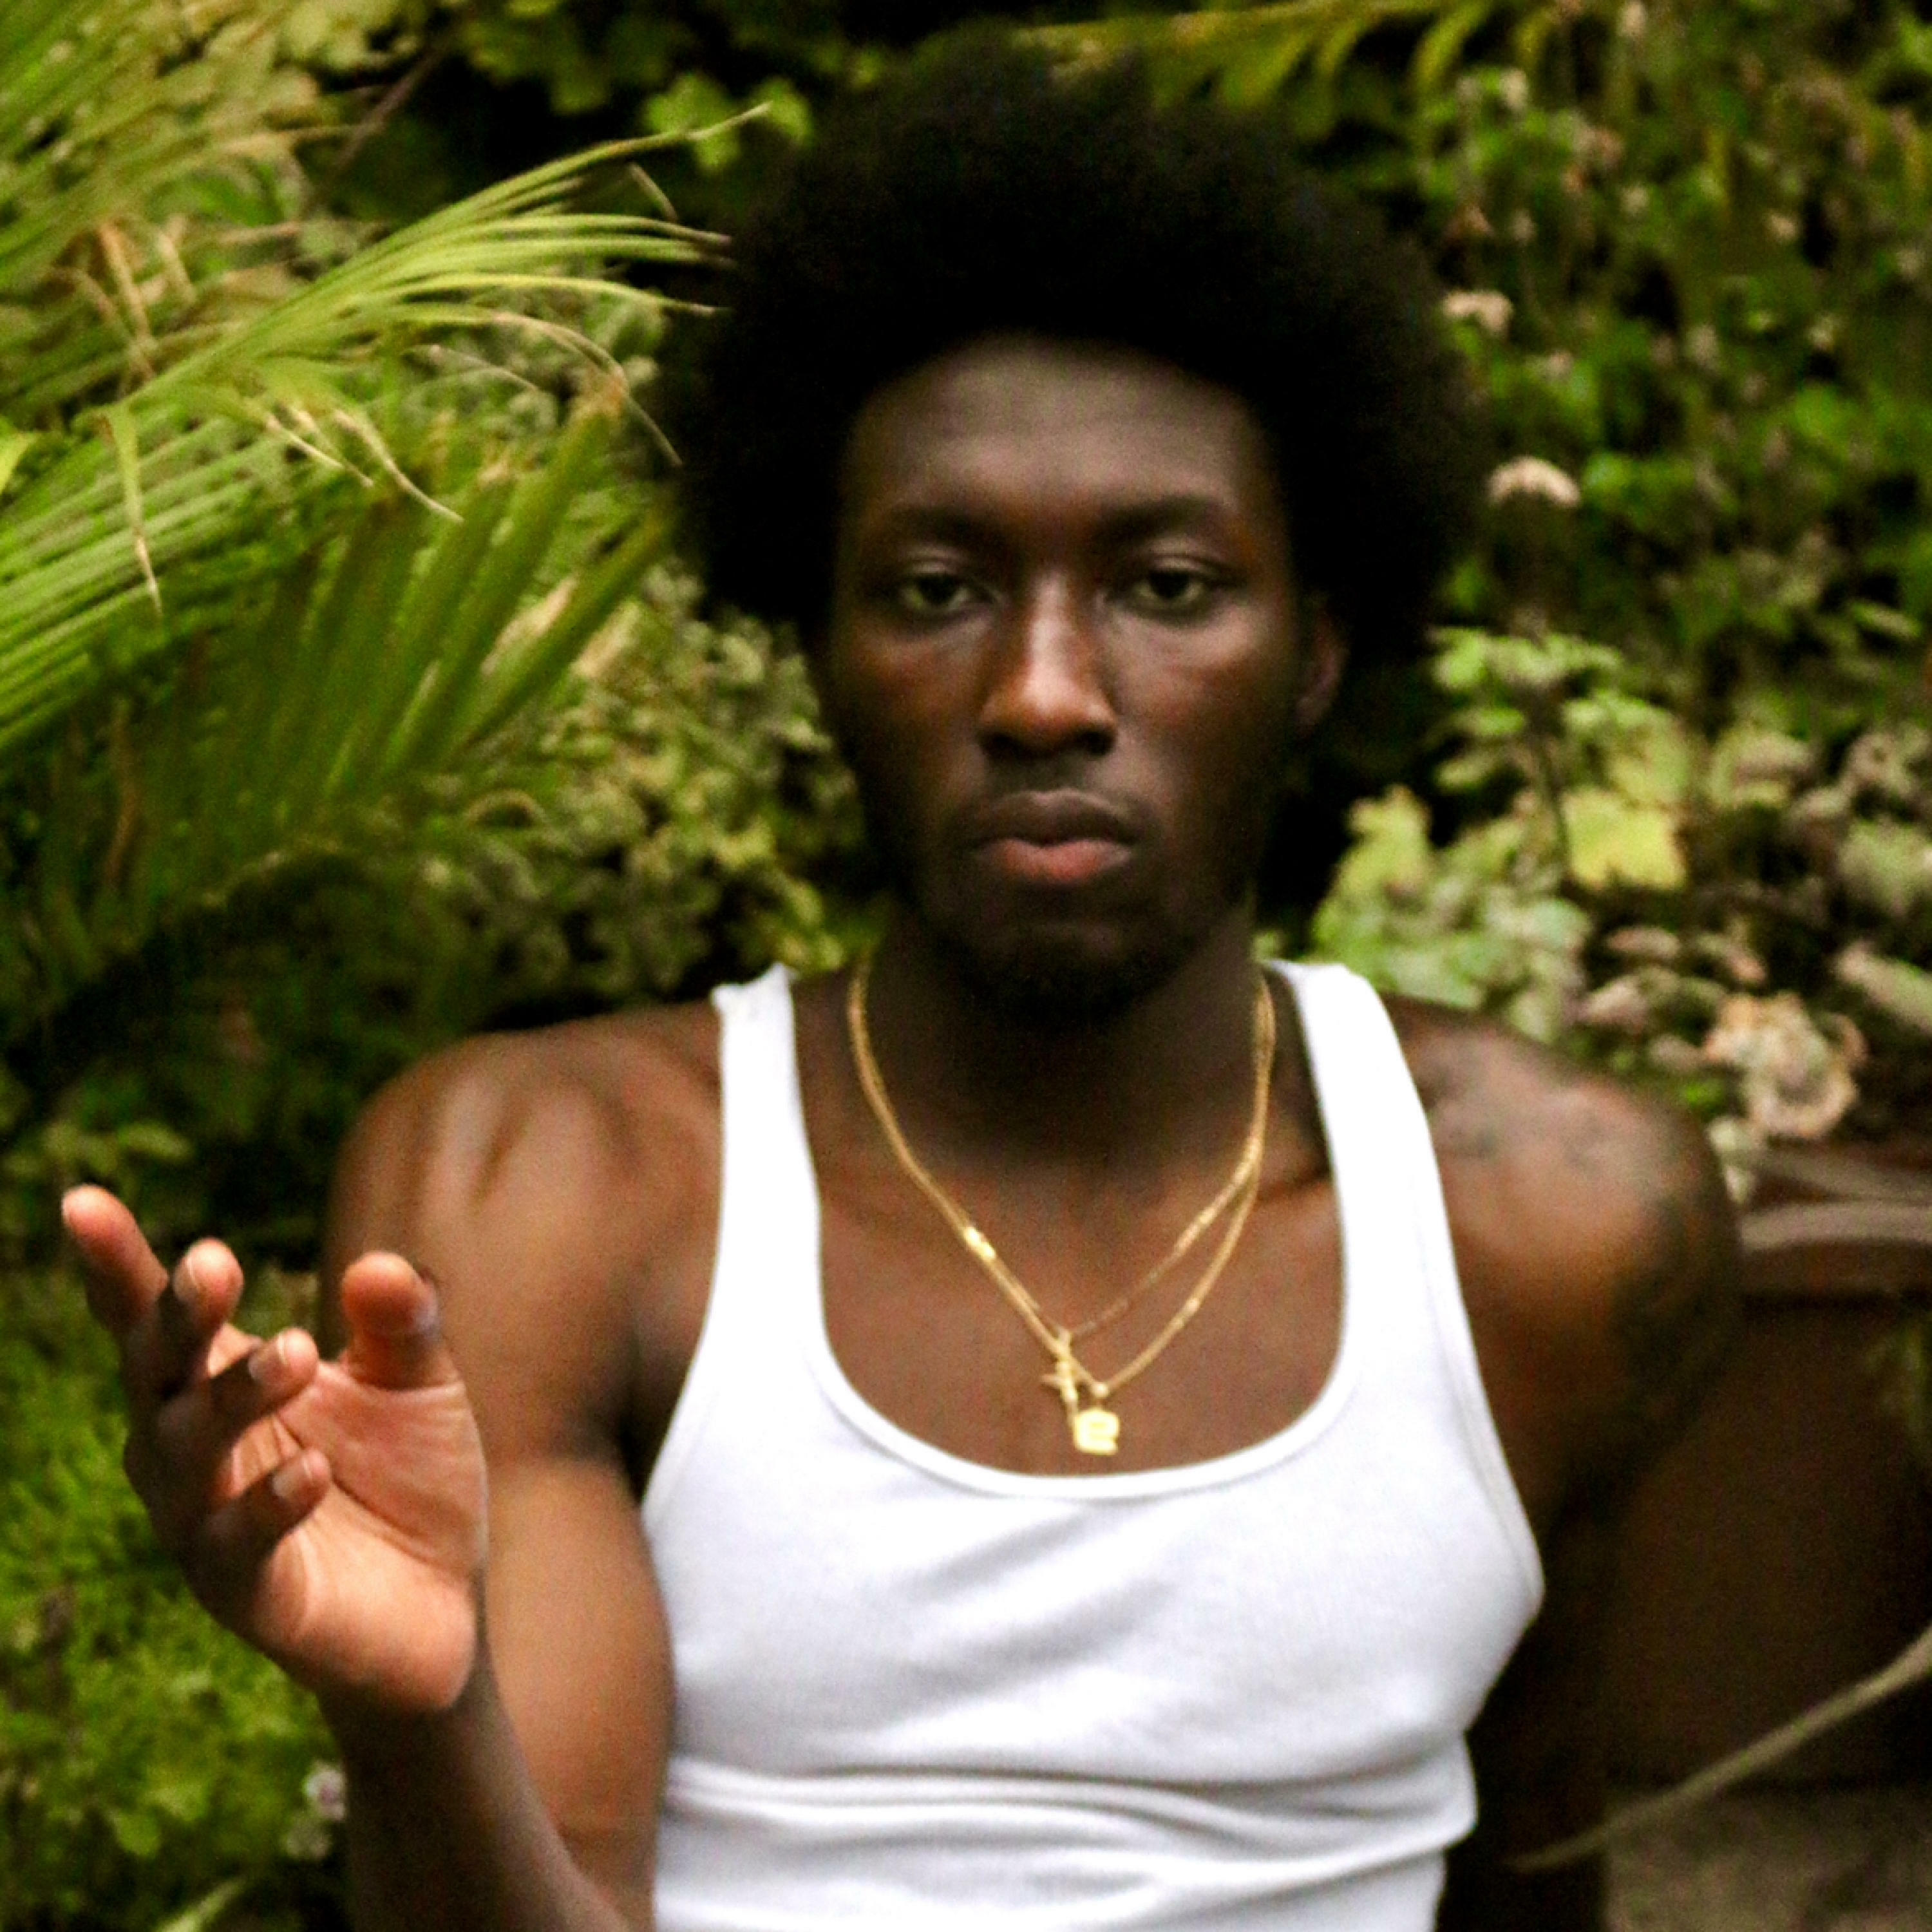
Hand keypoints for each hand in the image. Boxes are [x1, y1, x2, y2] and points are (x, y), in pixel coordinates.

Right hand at [65, 1186, 488, 1718]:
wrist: (449, 1601)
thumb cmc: (411, 1478)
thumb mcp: (421, 1383)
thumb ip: (403, 1320)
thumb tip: (380, 1267)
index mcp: (222, 1384)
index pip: (157, 1317)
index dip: (117, 1263)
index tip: (83, 1200)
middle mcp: (193, 1451)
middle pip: (157, 1374)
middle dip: (177, 1317)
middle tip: (215, 1262)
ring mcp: (207, 1526)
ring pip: (185, 1456)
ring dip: (232, 1399)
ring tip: (296, 1354)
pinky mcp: (248, 1596)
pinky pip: (234, 1548)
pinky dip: (269, 1502)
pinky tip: (313, 1469)